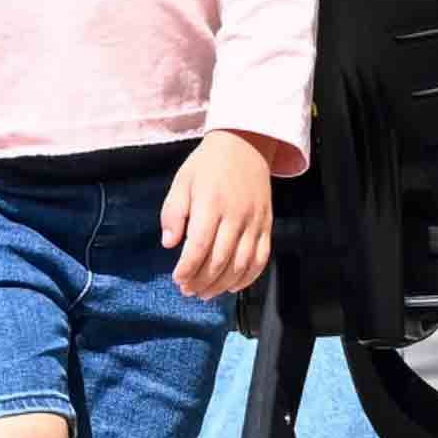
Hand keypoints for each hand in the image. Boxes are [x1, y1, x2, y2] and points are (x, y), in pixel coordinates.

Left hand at [164, 132, 276, 296]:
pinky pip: (261, 259)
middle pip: (220, 259)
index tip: (177, 279)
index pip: (198, 246)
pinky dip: (248, 278)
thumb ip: (173, 212)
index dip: (187, 268)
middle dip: (202, 281)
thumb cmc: (207, 165)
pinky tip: (232, 287)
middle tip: (188, 291)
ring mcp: (255, 222)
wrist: (245, 145)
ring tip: (205, 293)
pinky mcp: (267, 226)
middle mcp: (235, 215)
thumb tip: (169, 244)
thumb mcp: (182, 181)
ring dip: (222, 284)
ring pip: (241, 264)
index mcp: (211, 203)